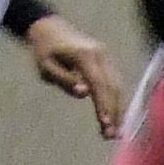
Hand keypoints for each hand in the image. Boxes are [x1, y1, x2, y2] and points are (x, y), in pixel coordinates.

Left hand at [25, 14, 122, 137]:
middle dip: (114, 112)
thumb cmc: (45, 50)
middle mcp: (100, 54)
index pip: (99, 84)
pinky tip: (115, 116)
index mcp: (85, 55)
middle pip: (113, 86)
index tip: (106, 125)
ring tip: (115, 132)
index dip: (104, 105)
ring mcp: (105, 56)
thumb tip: (84, 93)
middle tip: (112, 136)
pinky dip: (116, 100)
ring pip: (117, 85)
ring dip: (118, 108)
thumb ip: (64, 80)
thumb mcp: (46, 67)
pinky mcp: (106, 60)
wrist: (50, 28)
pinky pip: (115, 82)